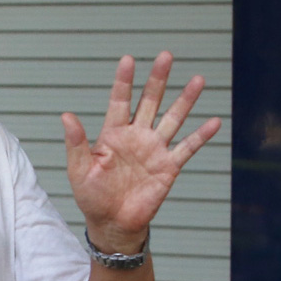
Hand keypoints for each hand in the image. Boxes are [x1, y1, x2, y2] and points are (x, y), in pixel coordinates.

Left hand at [61, 51, 220, 253]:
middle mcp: (137, 136)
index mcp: (112, 134)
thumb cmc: (92, 197)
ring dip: (185, 100)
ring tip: (197, 80)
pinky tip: (214, 121)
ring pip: (173, 119)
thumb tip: (66, 116)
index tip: (128, 59)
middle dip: (158, 79)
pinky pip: (187, 148)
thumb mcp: (78, 169)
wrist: (113, 224)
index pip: (120, 101)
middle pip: (150, 101)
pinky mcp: (168, 167)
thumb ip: (76, 143)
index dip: (124, 81)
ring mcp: (154, 150)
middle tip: (166, 56)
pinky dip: (201, 136)